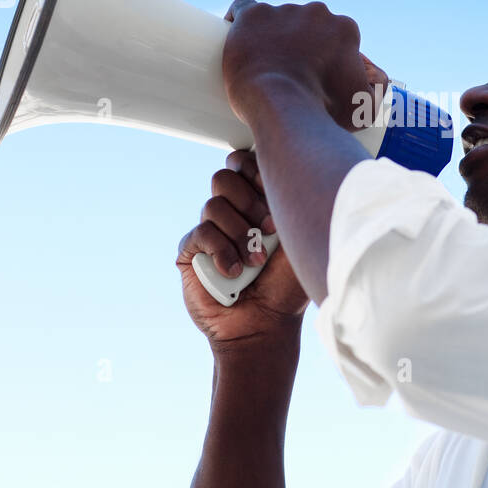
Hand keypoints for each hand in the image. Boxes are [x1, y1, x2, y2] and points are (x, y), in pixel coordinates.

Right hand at [175, 150, 309, 350]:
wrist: (266, 324)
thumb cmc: (288, 284)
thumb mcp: (296, 237)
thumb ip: (286, 200)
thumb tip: (280, 163)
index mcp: (257, 201)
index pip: (245, 163)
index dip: (257, 173)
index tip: (277, 201)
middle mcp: (231, 212)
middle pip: (225, 176)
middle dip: (250, 202)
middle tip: (270, 230)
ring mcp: (209, 231)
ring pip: (214, 205)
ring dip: (240, 234)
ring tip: (255, 262)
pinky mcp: (190, 252)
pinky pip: (201, 234)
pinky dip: (222, 252)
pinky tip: (235, 272)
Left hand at [220, 0, 379, 130]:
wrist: (283, 108)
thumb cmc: (324, 112)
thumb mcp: (364, 108)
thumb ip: (377, 91)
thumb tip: (376, 80)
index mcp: (344, 29)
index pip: (333, 37)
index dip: (322, 56)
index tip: (310, 75)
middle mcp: (317, 12)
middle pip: (305, 25)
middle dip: (297, 44)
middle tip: (286, 73)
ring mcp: (283, 11)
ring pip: (275, 18)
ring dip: (270, 35)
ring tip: (261, 62)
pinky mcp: (253, 15)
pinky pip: (243, 7)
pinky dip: (240, 19)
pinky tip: (237, 36)